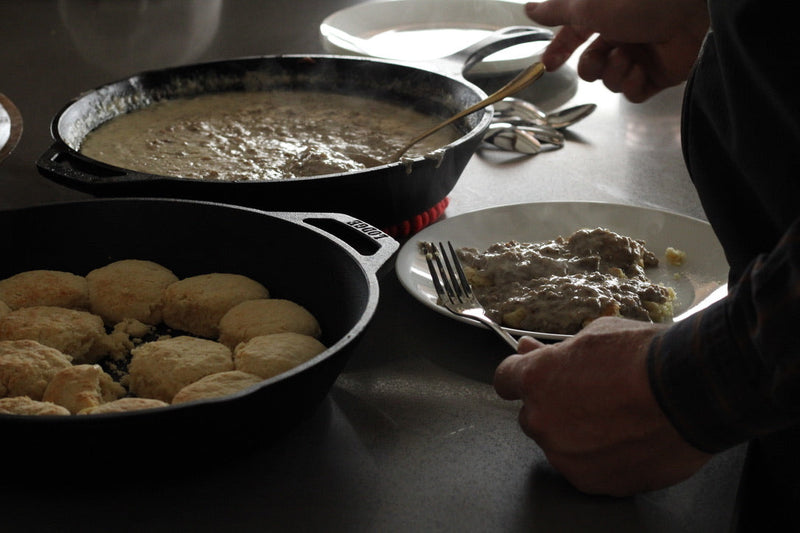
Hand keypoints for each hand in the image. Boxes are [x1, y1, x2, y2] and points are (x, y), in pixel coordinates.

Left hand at [494, 317, 711, 495]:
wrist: (693, 392)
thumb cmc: (648, 357)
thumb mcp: (595, 334)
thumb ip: (555, 350)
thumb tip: (530, 350)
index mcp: (537, 379)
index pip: (505, 380)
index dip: (521, 376)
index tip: (532, 377)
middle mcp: (542, 420)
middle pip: (532, 415)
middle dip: (553, 406)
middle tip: (591, 396)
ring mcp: (565, 455)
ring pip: (559, 444)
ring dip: (577, 434)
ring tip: (618, 417)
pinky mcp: (591, 481)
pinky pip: (585, 468)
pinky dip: (600, 458)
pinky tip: (627, 438)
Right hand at [526, 0, 709, 101]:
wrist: (695, 11)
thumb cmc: (643, 0)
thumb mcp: (589, 4)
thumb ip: (557, 10)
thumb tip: (529, 9)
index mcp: (605, 13)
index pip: (574, 34)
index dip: (560, 49)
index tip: (548, 64)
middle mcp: (623, 33)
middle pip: (591, 64)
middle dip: (590, 67)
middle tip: (599, 59)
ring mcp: (642, 54)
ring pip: (611, 80)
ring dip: (614, 73)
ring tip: (628, 58)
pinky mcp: (661, 73)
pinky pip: (634, 93)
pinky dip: (633, 85)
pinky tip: (641, 71)